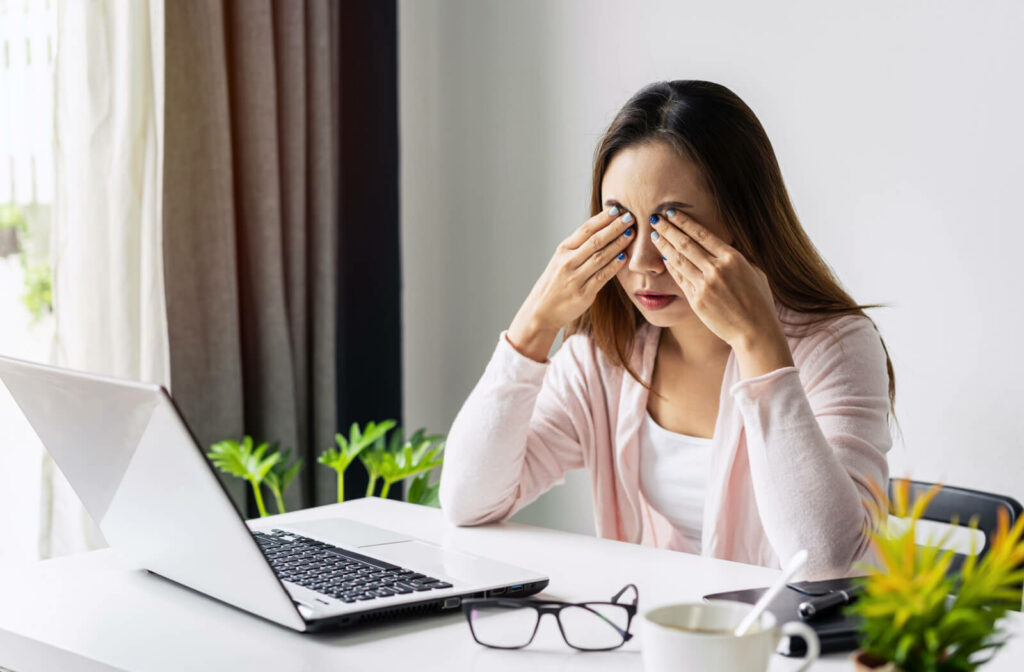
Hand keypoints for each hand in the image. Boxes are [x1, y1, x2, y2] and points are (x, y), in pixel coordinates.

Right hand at [508, 206, 634, 360]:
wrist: (541, 311)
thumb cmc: (555, 283)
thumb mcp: (560, 260)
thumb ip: (578, 247)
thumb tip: (602, 229)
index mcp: (563, 251)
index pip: (585, 230)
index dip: (602, 219)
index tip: (617, 210)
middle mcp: (567, 262)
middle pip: (595, 241)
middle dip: (614, 228)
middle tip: (630, 217)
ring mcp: (575, 278)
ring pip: (600, 257)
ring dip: (618, 244)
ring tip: (631, 234)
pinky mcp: (583, 294)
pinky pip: (602, 276)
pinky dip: (614, 266)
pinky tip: (624, 257)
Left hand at [649, 209, 782, 352]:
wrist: (755, 331)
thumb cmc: (759, 301)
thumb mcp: (754, 271)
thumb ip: (737, 257)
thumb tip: (724, 245)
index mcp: (732, 258)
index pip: (702, 234)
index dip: (683, 222)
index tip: (671, 212)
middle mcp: (716, 269)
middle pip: (685, 244)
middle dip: (668, 229)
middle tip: (655, 219)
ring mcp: (704, 286)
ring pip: (678, 260)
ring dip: (664, 246)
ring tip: (654, 235)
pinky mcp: (696, 301)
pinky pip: (680, 279)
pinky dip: (671, 267)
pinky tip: (664, 258)